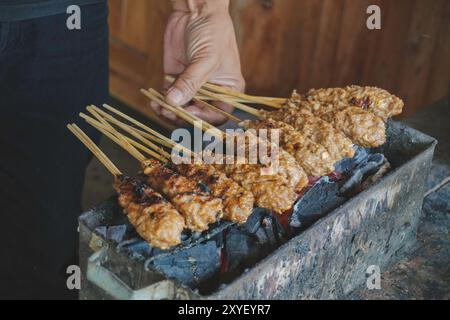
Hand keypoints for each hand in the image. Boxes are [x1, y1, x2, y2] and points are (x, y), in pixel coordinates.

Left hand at [151, 0, 244, 125]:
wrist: (196, 10)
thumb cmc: (212, 32)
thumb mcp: (205, 59)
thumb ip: (190, 82)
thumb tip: (173, 103)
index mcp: (228, 90)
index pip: (218, 114)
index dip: (204, 117)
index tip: (190, 112)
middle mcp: (211, 92)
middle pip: (198, 114)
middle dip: (183, 116)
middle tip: (171, 112)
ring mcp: (193, 86)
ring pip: (181, 108)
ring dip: (170, 112)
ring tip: (160, 108)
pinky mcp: (176, 79)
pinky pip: (169, 97)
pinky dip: (161, 102)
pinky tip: (155, 102)